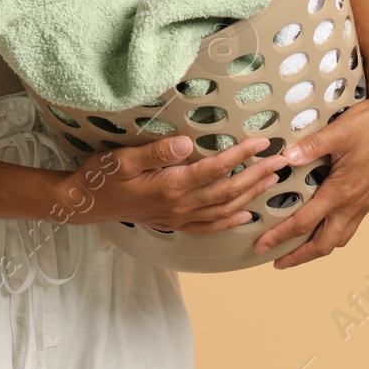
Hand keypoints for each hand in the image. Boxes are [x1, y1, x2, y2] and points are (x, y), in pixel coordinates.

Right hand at [57, 133, 290, 232]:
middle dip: (257, 175)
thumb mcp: (123, 158)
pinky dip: (232, 221)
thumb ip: (156, 152)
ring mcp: (178, 217)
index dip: (241, 155)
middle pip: (228, 191)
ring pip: (224, 209)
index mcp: (170, 186)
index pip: (215, 169)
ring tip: (273, 180)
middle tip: (281, 161)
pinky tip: (247, 214)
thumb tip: (185, 144)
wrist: (87, 203)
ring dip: (251, 195)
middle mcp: (180, 206)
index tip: (262, 141)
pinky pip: (210, 226)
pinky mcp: (174, 223)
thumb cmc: (103, 176)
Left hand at [251, 86, 368, 267]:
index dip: (280, 237)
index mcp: (342, 191)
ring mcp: (366, 202)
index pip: (304, 223)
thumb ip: (311, 146)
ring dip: (318, 248)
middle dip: (300, 257)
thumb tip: (286, 157)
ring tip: (299, 251)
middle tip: (278, 262)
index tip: (262, 245)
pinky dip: (334, 233)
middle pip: (324, 244)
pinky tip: (325, 226)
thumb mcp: (338, 131)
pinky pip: (351, 225)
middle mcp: (355, 203)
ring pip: (341, 238)